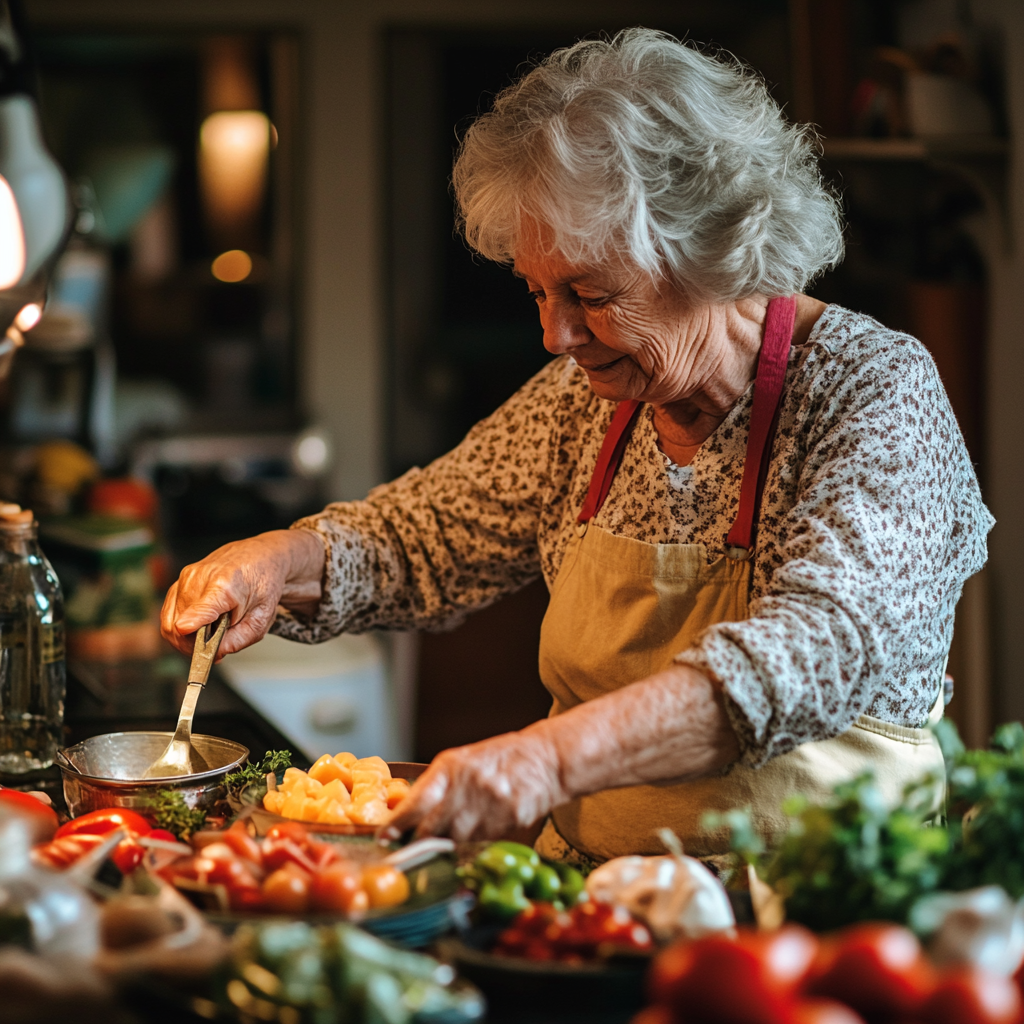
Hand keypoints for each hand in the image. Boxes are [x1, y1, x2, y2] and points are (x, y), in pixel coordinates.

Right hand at [160, 529, 325, 656]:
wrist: (261, 556)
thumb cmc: (263, 583)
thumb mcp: (261, 618)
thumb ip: (238, 640)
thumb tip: (213, 654)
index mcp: (226, 585)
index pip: (199, 611)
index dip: (192, 632)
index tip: (193, 644)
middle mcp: (201, 577)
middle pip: (180, 625)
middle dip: (194, 646)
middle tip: (213, 650)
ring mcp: (187, 576)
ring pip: (170, 622)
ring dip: (186, 637)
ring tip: (209, 637)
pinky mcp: (180, 578)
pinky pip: (169, 613)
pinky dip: (180, 626)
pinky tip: (199, 628)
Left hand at [379, 727, 567, 841]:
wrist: (546, 758)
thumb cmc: (500, 759)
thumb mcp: (463, 762)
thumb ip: (439, 786)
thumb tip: (406, 815)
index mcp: (451, 767)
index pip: (416, 802)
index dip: (397, 824)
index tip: (384, 838)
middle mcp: (467, 785)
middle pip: (431, 829)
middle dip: (417, 843)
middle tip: (408, 850)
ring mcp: (489, 804)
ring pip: (455, 840)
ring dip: (445, 845)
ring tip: (444, 842)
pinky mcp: (509, 820)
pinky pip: (480, 841)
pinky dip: (472, 843)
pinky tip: (475, 833)